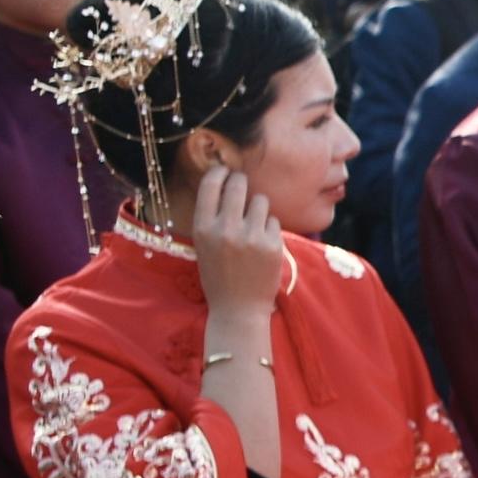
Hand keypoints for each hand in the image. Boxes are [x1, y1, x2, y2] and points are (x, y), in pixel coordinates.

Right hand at [185, 164, 286, 325]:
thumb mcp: (203, 245)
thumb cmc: (218, 276)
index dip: (219, 173)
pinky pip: (274, 221)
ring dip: (258, 207)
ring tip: (253, 222)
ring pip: (261, 201)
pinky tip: (263, 242)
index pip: (210, 186)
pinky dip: (270, 228)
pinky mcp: (273, 245)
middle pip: (238, 186)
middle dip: (241, 181)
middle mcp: (226, 228)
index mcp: (203, 227)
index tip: (225, 169)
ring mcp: (251, 236)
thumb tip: (225, 185)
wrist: (238, 308)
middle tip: (242, 182)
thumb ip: (212, 218)